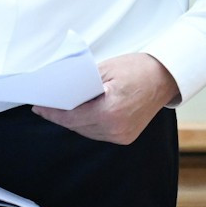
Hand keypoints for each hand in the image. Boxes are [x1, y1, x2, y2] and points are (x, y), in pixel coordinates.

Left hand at [34, 53, 177, 144]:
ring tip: (61, 110)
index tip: (39, 107)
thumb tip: (59, 92)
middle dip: (60, 116)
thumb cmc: (138, 69)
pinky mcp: (125, 137)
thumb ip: (82, 84)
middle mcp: (116, 128)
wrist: (166, 77)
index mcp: (110, 111)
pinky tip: (82, 114)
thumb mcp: (105, 70)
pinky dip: (88, 124)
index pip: (71, 117)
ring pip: (86, 131)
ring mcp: (122, 135)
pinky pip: (98, 133)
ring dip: (73, 122)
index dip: (52, 112)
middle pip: (77, 126)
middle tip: (46, 106)